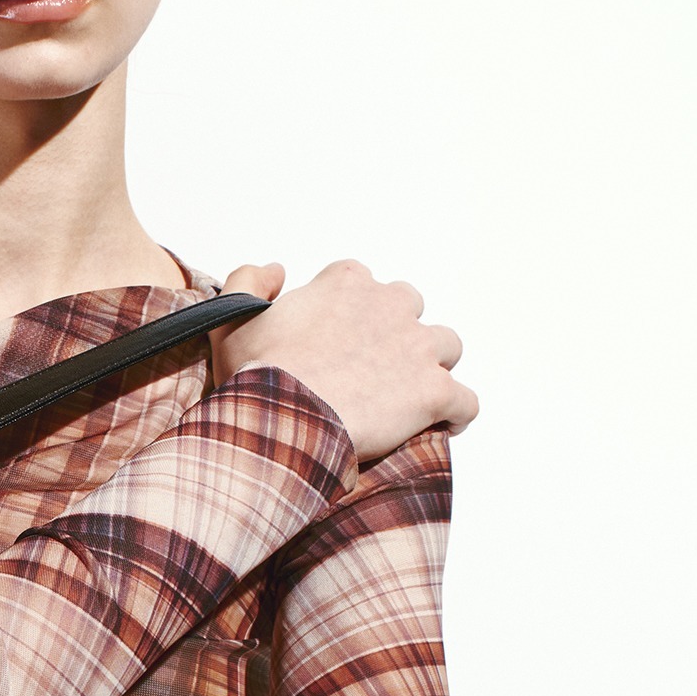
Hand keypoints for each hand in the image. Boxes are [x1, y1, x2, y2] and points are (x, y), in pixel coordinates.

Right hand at [210, 260, 476, 463]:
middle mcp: (390, 304)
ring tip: (405, 398)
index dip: (348, 313)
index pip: (359, 284)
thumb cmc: (255, 376)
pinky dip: (455, 413)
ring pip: (446, 347)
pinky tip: (439, 426)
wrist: (281, 420)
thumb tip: (277, 269)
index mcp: (346, 283)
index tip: (333, 340)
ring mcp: (418, 347)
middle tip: (368, 369)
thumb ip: (249, 281)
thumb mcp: (231, 319)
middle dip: (395, 333)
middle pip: (409, 308)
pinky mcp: (435, 391)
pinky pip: (465, 400)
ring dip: (430, 367)